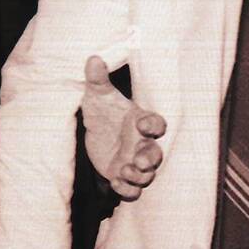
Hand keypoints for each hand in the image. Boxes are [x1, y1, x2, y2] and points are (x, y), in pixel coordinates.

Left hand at [81, 55, 165, 200]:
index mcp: (141, 121)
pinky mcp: (124, 176)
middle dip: (151, 158)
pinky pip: (133, 190)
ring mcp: (135, 162)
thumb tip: (93, 59)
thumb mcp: (98, 95)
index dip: (153, 125)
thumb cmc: (104, 111)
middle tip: (141, 160)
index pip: (156, 123)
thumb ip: (97, 79)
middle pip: (156, 153)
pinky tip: (115, 183)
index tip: (143, 124)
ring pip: (147, 175)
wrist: (95, 132)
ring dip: (139, 176)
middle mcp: (142, 144)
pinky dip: (127, 190)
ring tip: (125, 171)